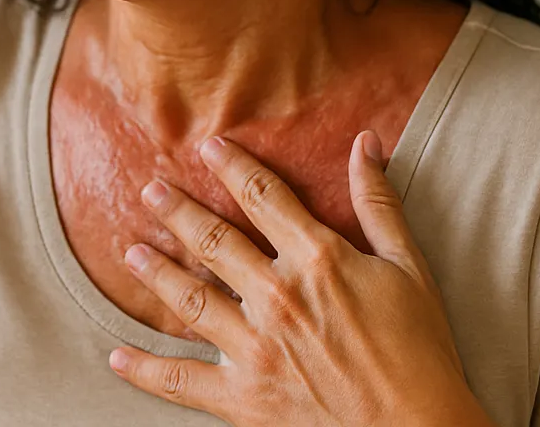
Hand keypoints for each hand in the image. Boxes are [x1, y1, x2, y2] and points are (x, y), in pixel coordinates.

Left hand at [108, 131, 490, 426]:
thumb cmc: (420, 349)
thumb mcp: (408, 266)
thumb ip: (377, 202)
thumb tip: (365, 142)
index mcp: (317, 258)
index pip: (263, 197)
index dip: (233, 167)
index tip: (207, 147)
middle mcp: (277, 296)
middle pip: (214, 241)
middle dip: (178, 211)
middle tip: (150, 189)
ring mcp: (255, 348)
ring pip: (190, 299)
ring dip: (157, 272)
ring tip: (133, 252)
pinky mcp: (244, 398)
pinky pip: (182, 381)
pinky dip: (146, 370)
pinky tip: (119, 355)